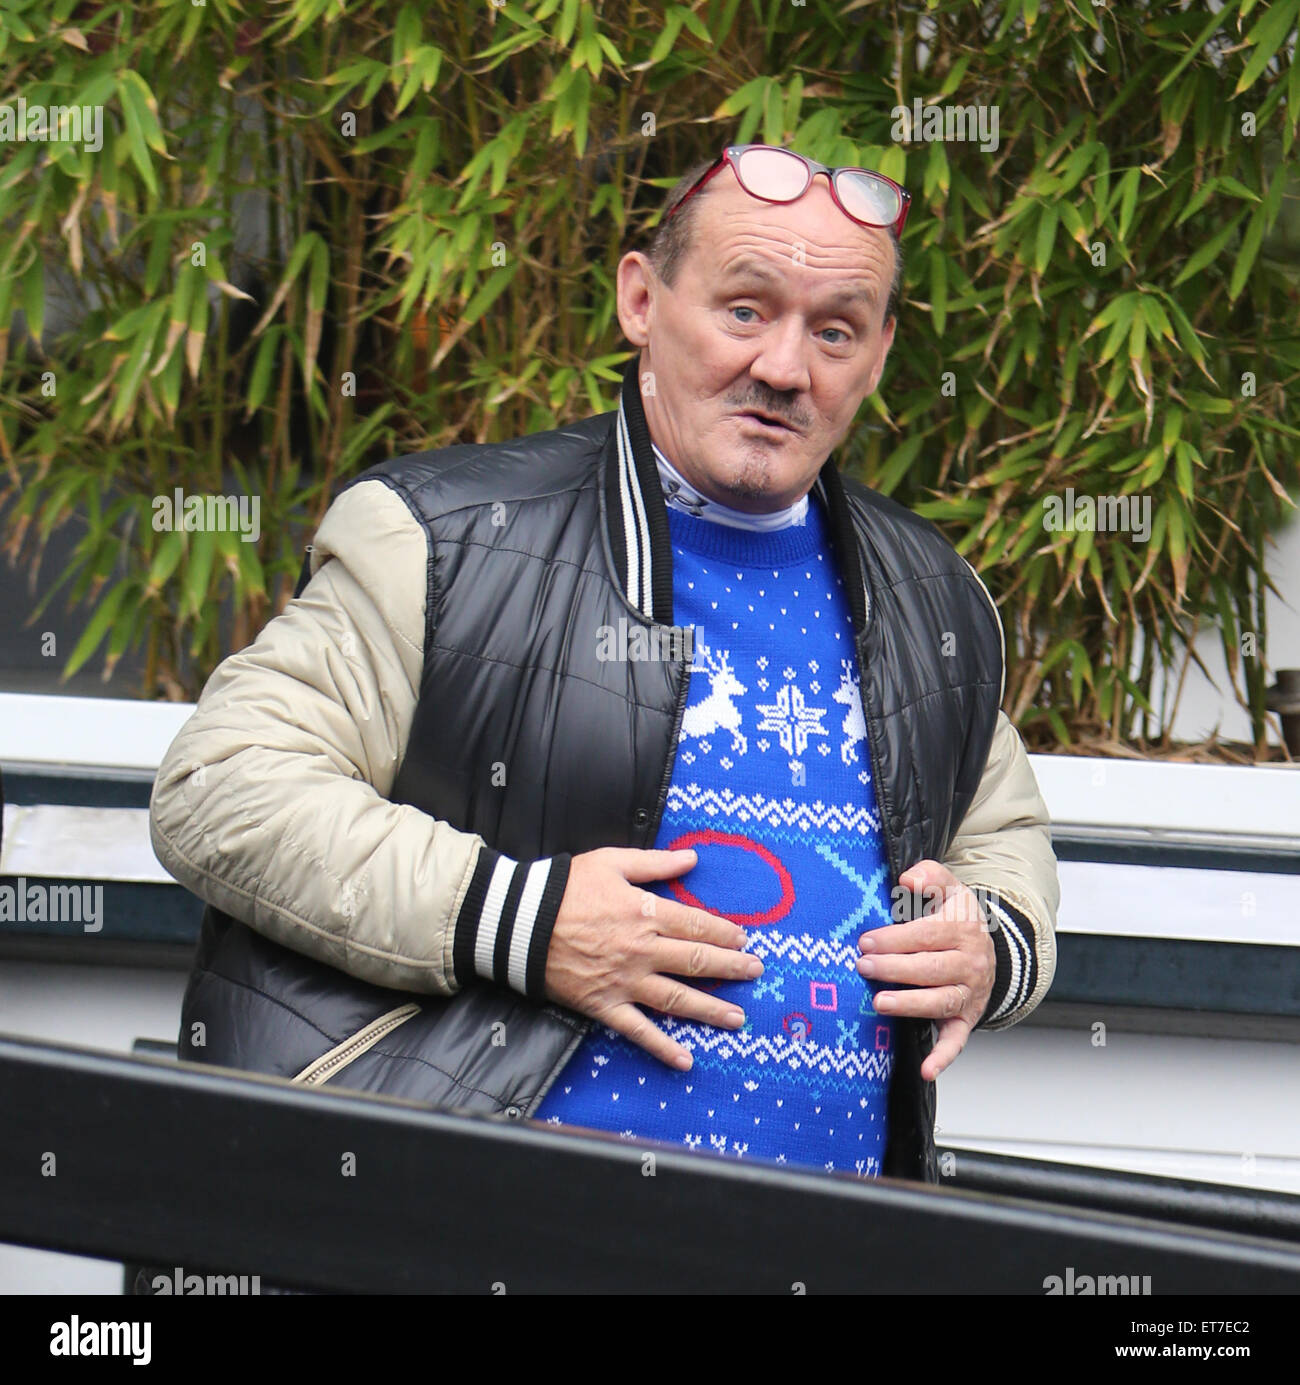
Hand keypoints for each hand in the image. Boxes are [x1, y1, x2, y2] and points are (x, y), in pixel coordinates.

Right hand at [545, 847, 762, 1069]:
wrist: (519, 922)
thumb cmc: (565, 887)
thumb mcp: (611, 862)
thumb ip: (654, 864)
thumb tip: (691, 859)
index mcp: (645, 913)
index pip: (696, 924)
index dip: (724, 932)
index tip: (743, 939)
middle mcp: (642, 950)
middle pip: (696, 960)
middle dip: (730, 967)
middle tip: (756, 973)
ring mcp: (624, 981)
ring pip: (677, 998)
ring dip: (710, 1009)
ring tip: (737, 1018)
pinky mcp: (604, 1005)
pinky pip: (638, 1030)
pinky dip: (662, 1047)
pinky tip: (686, 1060)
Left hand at [856, 859, 994, 1081]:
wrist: (989, 947)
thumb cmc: (954, 916)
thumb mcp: (948, 888)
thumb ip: (929, 876)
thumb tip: (907, 880)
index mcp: (964, 928)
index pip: (927, 935)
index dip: (896, 939)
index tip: (866, 941)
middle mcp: (971, 962)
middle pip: (931, 968)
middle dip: (895, 968)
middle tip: (863, 966)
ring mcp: (970, 992)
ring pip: (940, 1000)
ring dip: (910, 1004)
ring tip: (879, 1003)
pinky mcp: (966, 1018)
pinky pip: (957, 1040)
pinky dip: (943, 1057)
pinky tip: (925, 1069)